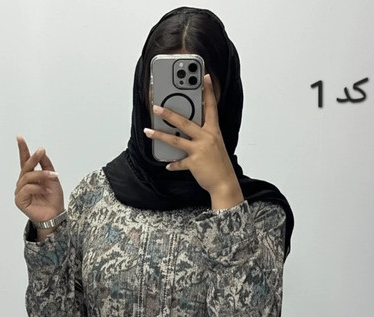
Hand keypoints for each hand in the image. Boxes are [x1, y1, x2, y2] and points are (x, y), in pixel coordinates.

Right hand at [14, 136, 64, 222]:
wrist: (55, 214)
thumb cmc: (53, 198)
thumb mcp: (53, 179)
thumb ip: (47, 166)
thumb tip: (42, 152)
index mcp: (30, 177)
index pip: (25, 161)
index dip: (22, 149)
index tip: (19, 137)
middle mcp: (23, 183)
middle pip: (26, 167)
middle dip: (34, 158)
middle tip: (41, 151)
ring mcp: (20, 191)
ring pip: (28, 177)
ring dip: (42, 175)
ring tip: (53, 177)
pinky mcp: (19, 200)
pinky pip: (26, 189)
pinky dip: (37, 187)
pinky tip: (45, 190)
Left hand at [144, 74, 241, 198]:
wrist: (224, 183)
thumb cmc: (220, 164)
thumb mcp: (215, 145)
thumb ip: (203, 135)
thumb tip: (185, 131)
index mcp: (213, 131)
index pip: (211, 107)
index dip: (209, 91)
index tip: (205, 77)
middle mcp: (207, 137)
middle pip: (184, 122)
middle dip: (168, 114)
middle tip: (156, 107)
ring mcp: (200, 150)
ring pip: (176, 140)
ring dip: (160, 135)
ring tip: (149, 131)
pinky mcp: (194, 163)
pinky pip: (179, 162)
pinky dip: (173, 164)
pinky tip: (168, 164)